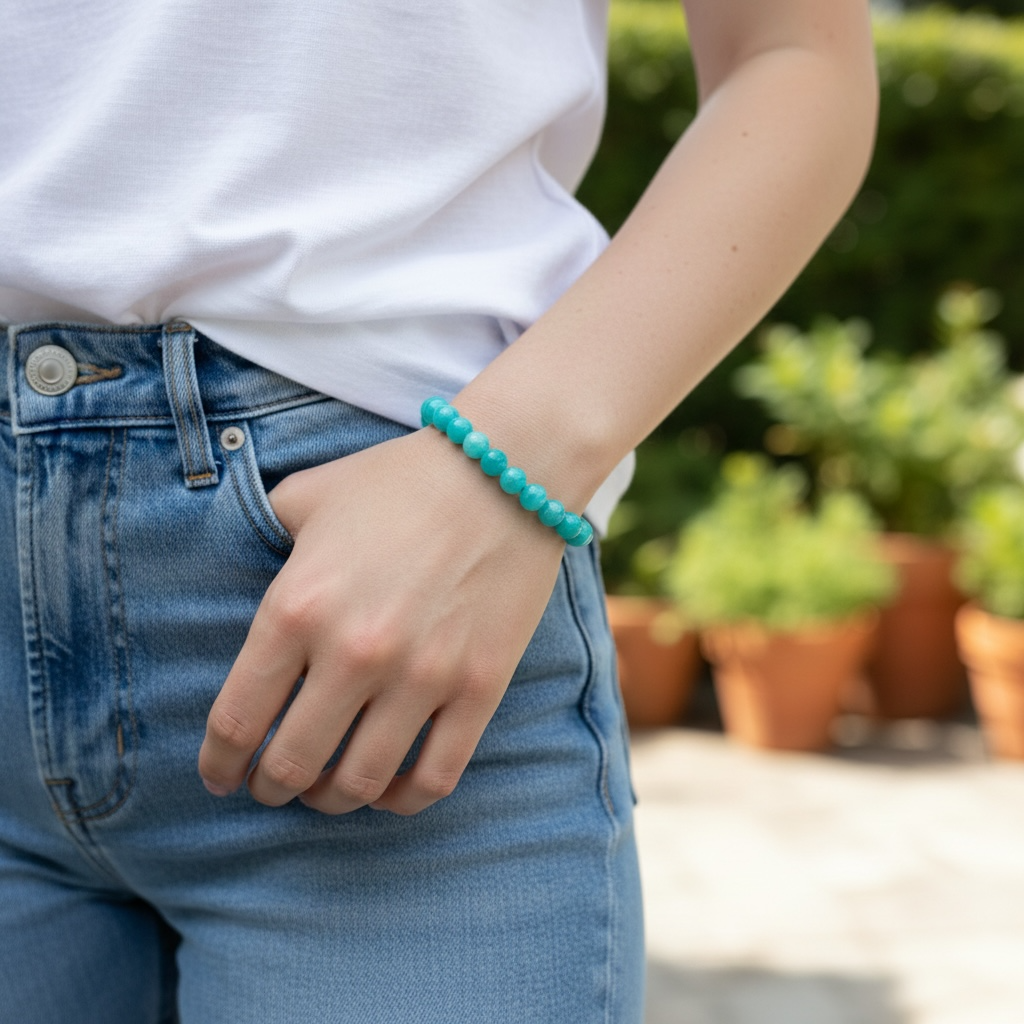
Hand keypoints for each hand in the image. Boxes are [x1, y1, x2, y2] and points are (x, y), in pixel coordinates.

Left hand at [197, 428, 564, 814]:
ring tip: (325, 791)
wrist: (505, 472)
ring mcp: (422, 677)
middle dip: (269, 788)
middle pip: (291, 766)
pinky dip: (403, 800)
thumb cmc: (399, 481)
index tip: (221, 775)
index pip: (236, 720)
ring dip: (331, 801)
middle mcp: (353, 653)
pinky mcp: (479, 689)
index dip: (219, 763)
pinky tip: (389, 788)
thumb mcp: (308, 496)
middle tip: (269, 786)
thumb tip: (242, 571)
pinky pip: (435, 778)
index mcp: (297, 608)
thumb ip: (262, 538)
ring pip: (360, 783)